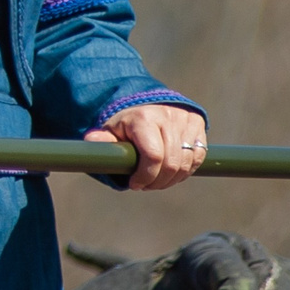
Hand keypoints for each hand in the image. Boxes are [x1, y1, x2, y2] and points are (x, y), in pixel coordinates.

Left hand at [87, 105, 207, 190]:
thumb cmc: (126, 123)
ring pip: (187, 163)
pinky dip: (186, 170)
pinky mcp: (198, 124)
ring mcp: (185, 119)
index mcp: (144, 118)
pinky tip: (172, 172)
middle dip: (157, 182)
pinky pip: (198, 157)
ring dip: (172, 179)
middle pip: (172, 164)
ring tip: (156, 180)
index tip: (135, 184)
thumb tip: (91, 141)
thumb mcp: (111, 130)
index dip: (146, 177)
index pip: (153, 156)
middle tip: (145, 185)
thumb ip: (102, 139)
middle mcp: (167, 116)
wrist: (147, 103)